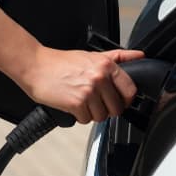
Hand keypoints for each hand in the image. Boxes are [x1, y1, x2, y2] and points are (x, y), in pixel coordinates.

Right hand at [0, 6, 143, 123]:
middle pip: (117, 108)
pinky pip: (86, 120)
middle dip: (107, 108)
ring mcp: (89, 91)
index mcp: (106, 65)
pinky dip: (79, 116)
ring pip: (102, 116)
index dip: (125, 99)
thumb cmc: (62, 62)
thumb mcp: (92, 55)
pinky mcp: (77, 104)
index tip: (118, 99)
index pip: (130, 90)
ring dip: (92, 113)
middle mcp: (99, 78)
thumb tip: (139, 56)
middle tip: (94, 100)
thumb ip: (118, 57)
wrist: (36, 66)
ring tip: (81, 100)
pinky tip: (72, 104)